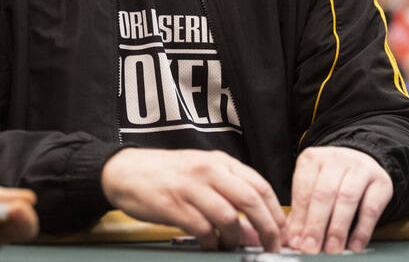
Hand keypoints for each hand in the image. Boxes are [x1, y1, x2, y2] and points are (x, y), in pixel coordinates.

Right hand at [101, 148, 284, 250]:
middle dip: (268, 229)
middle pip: (250, 200)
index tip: (282, 233)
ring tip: (233, 247)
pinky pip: (204, 230)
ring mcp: (191, 187)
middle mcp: (208, 171)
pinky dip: (213, 242)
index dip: (276, 213)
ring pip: (229, 217)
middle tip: (272, 247)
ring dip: (237, 239)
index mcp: (219, 162)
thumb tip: (255, 230)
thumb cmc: (166, 174)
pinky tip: (211, 245)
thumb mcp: (201, 176)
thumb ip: (229, 197)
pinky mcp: (174, 205)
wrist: (125, 171)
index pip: (260, 185)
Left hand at [285, 146, 392, 253]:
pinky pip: (371, 208)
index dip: (299, 218)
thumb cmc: (333, 180)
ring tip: (332, 249)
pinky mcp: (381, 181)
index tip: (297, 241)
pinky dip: (362, 230)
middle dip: (316, 225)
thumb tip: (292, 241)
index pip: (303, 190)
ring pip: (347, 198)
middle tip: (311, 248)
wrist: (363, 163)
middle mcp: (335, 158)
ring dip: (337, 228)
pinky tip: (354, 245)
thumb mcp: (313, 188)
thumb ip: (302, 212)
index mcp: (312, 158)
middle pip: (323, 194)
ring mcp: (360, 167)